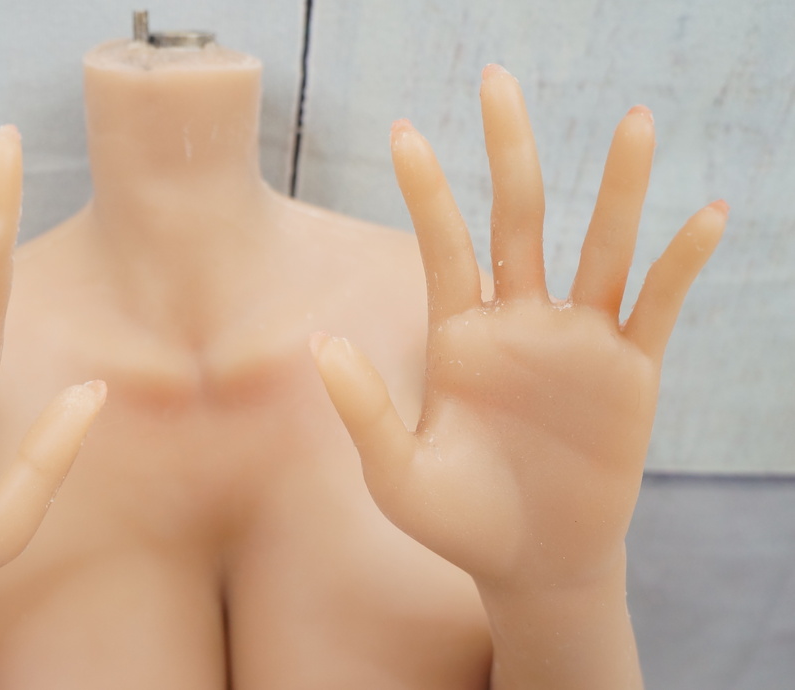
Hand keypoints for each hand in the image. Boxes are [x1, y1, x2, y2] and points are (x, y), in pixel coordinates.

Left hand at [312, 65, 725, 591]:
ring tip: (633, 121)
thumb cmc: (457, 522)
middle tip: (497, 79)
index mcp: (457, 336)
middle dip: (509, 152)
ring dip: (617, 188)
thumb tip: (322, 342)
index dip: (426, 190)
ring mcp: (576, 342)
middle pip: (517, 218)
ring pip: (599, 248)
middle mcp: (517, 322)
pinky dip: (681, 263)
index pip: (443, 245)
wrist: (531, 564)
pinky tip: (703, 214)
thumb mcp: (397, 474)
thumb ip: (364, 410)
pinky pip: (659, 307)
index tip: (403, 131)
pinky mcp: (630, 373)